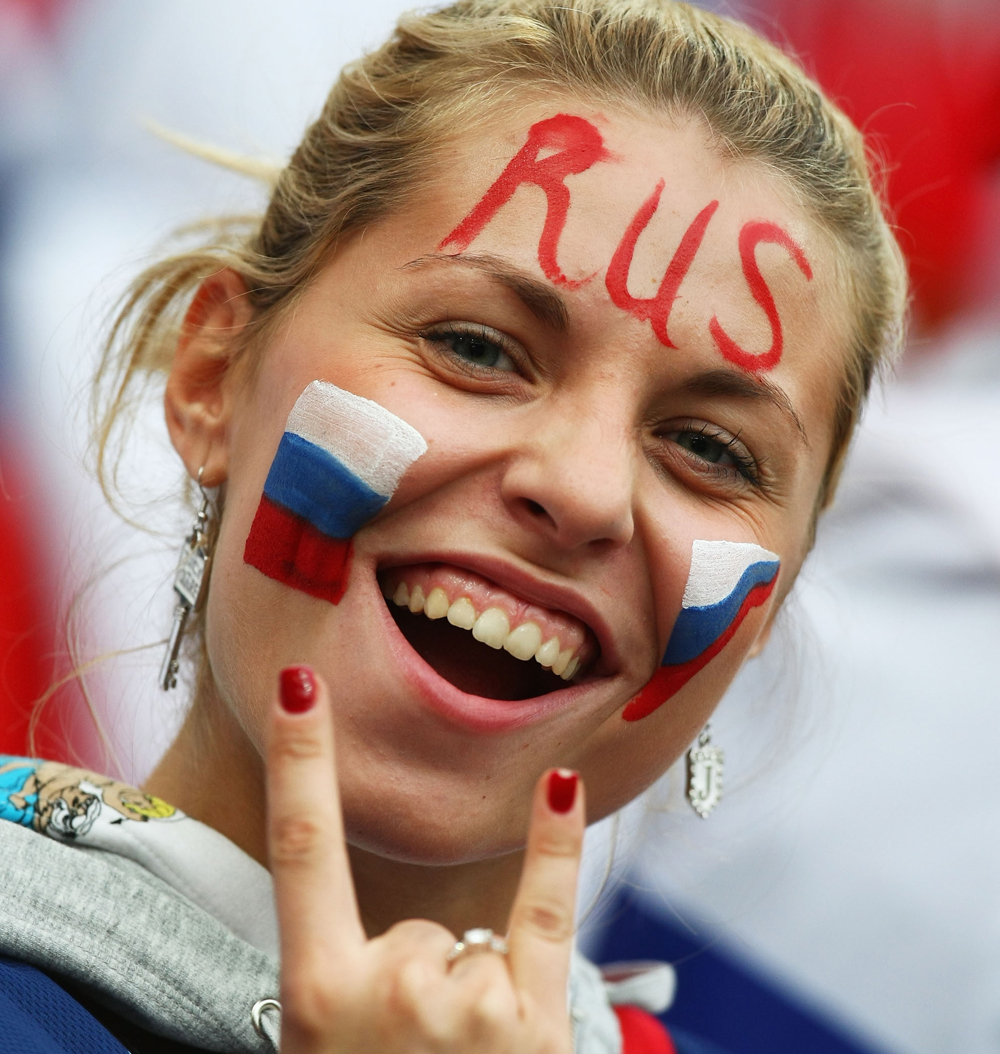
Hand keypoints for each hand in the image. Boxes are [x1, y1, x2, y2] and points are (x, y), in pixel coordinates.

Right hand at [266, 665, 585, 1052]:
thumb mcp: (317, 1047)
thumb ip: (339, 981)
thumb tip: (382, 949)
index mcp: (317, 996)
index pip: (302, 846)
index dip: (298, 758)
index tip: (301, 682)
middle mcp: (391, 992)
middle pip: (416, 925)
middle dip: (419, 977)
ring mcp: (468, 1006)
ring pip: (470, 943)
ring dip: (466, 1000)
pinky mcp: (536, 1023)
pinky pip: (545, 910)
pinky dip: (554, 845)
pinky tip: (561, 784)